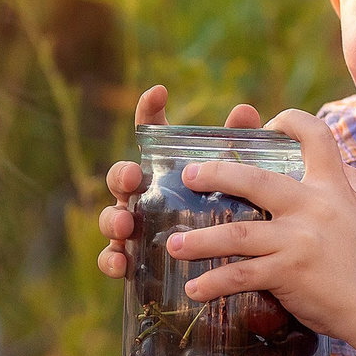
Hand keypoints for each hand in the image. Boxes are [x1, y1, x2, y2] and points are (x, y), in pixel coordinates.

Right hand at [93, 84, 263, 278]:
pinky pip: (112, 260)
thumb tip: (245, 111)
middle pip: (119, 177)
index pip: (151, 131)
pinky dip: (111, 261)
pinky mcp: (133, 260)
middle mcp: (142, 193)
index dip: (150, 109)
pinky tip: (120, 263)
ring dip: (111, 219)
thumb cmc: (224, 211)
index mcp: (164, 166)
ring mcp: (133, 226)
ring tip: (125, 223)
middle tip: (132, 176)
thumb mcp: (233, 178)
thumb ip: (236, 144)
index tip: (161, 92)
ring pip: (110, 219)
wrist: (224, 262)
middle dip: (120, 174)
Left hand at [170, 109, 355, 338]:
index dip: (292, 121)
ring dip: (199, 241)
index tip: (269, 123)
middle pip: (256, 180)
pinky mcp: (290, 273)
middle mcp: (314, 206)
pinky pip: (242, 276)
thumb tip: (335, 162)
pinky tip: (194, 291)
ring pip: (237, 233)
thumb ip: (347, 185)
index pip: (316, 136)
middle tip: (187, 176)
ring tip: (172, 245)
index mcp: (334, 187)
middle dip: (216, 174)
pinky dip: (215, 284)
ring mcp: (300, 240)